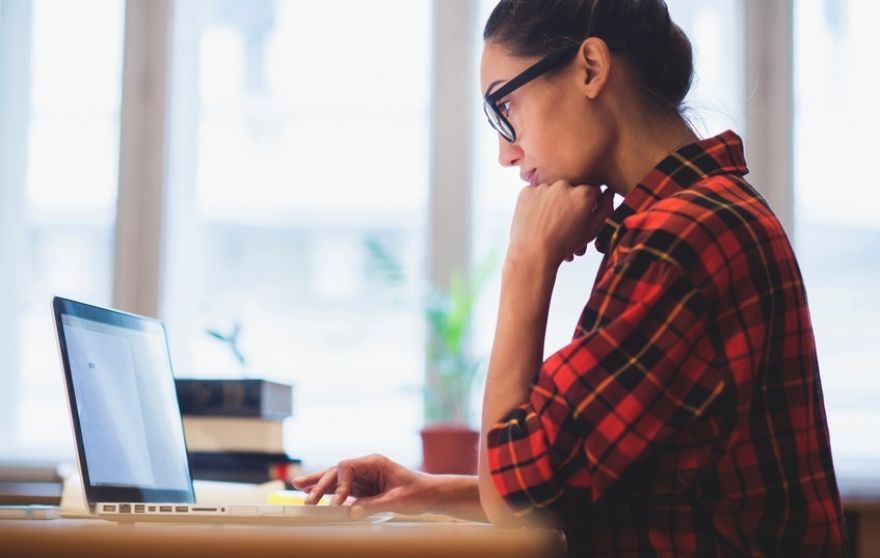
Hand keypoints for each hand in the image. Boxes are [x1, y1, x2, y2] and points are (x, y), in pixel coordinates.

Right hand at [291, 454, 433, 517]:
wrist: (430, 494)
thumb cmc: (417, 493)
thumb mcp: (397, 500)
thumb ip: (373, 505)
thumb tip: (350, 511)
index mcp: (374, 462)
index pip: (347, 467)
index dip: (339, 484)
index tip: (336, 503)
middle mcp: (366, 467)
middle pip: (337, 471)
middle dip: (320, 482)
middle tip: (305, 496)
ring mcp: (363, 477)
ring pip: (336, 479)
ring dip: (318, 484)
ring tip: (297, 487)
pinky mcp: (363, 488)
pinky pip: (341, 489)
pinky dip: (328, 492)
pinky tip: (313, 493)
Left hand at [507, 181, 614, 267]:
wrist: (533, 254)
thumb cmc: (565, 244)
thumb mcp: (592, 230)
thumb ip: (605, 209)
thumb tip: (609, 192)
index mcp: (584, 193)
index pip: (593, 192)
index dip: (589, 205)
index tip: (582, 216)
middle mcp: (564, 185)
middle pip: (572, 189)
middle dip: (571, 202)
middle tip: (565, 222)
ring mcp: (544, 186)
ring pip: (553, 190)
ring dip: (554, 202)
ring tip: (550, 223)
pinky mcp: (527, 191)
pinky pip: (536, 193)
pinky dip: (537, 203)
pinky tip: (538, 219)